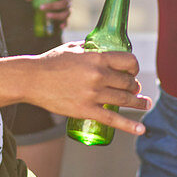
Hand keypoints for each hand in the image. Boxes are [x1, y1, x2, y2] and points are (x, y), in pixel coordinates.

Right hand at [27, 42, 151, 135]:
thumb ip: (90, 49)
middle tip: (134, 89)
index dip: (134, 68)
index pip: (128, 61)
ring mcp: (93, 94)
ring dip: (138, 102)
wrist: (32, 80)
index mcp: (96, 58)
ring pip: (124, 100)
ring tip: (144, 103)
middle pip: (128, 82)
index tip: (133, 72)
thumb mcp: (73, 48)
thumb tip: (101, 48)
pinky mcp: (86, 110)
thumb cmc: (50, 62)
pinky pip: (113, 119)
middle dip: (134, 86)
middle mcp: (98, 75)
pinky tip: (141, 129)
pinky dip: (130, 125)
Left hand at [28, 0, 72, 29]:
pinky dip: (65, 24)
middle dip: (52, 6)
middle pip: (62, 4)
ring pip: (66, 13)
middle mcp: (68, 1)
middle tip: (41, 7)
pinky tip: (60, 27)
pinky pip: (67, 20)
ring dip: (56, 15)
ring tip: (47, 16)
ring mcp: (68, 9)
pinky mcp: (67, 16)